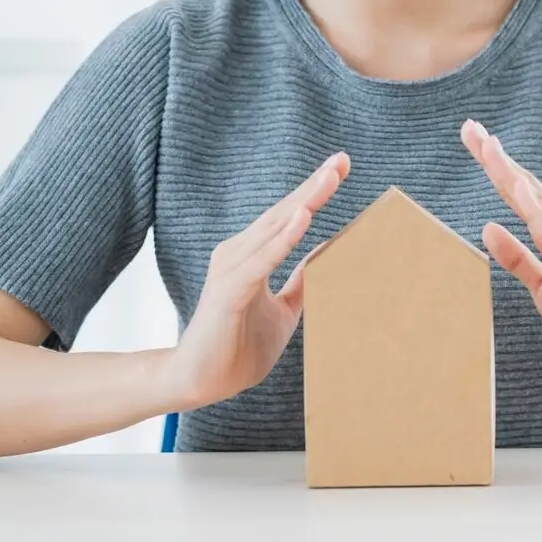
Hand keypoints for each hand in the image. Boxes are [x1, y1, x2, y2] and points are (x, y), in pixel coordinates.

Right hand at [161, 152, 349, 409]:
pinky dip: (283, 239)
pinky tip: (304, 218)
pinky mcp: (229, 291)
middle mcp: (239, 254)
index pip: (289, 215)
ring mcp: (232, 270)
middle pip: (284, 212)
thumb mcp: (285, 310)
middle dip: (314, 185)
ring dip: (303, 202)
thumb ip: (301, 281)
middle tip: (342, 160)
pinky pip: (261, 261)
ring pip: (274, 229)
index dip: (314, 190)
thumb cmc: (238, 345)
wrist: (199, 382)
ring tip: (329, 178)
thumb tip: (327, 253)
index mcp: (253, 255)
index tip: (341, 165)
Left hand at [460, 120, 541, 369]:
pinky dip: (537, 211)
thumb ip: (518, 258)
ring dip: (513, 174)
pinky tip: (519, 191)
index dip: (494, 165)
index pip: (518, 193)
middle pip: (525, 187)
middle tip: (471, 127)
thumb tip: (488, 227)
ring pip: (539, 203)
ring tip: (489, 147)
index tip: (471, 136)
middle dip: (497, 158)